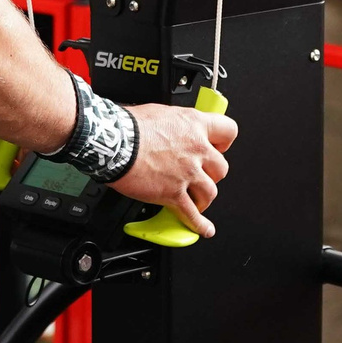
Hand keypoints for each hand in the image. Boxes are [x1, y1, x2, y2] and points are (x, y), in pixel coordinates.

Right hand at [110, 102, 240, 237]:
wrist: (114, 144)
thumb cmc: (130, 127)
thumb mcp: (161, 113)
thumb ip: (175, 125)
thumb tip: (173, 130)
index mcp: (194, 124)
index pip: (228, 131)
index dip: (223, 143)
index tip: (218, 149)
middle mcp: (196, 149)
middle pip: (221, 168)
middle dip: (212, 174)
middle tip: (201, 176)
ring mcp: (188, 173)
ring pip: (210, 192)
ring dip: (204, 197)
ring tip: (196, 199)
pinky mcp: (174, 194)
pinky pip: (192, 214)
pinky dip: (200, 224)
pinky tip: (204, 229)